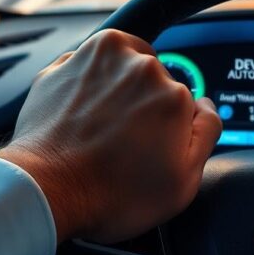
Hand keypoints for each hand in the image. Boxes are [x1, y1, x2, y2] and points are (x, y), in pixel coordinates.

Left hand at [0, 29, 221, 243]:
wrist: (46, 191)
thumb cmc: (112, 194)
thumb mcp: (183, 181)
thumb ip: (207, 133)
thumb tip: (206, 107)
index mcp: (171, 92)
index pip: (185, 103)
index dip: (171, 129)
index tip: (154, 147)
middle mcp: (136, 65)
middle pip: (154, 81)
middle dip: (144, 106)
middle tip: (126, 143)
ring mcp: (95, 59)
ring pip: (121, 68)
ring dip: (116, 90)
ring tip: (102, 130)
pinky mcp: (62, 65)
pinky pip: (85, 71)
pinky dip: (85, 89)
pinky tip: (81, 121)